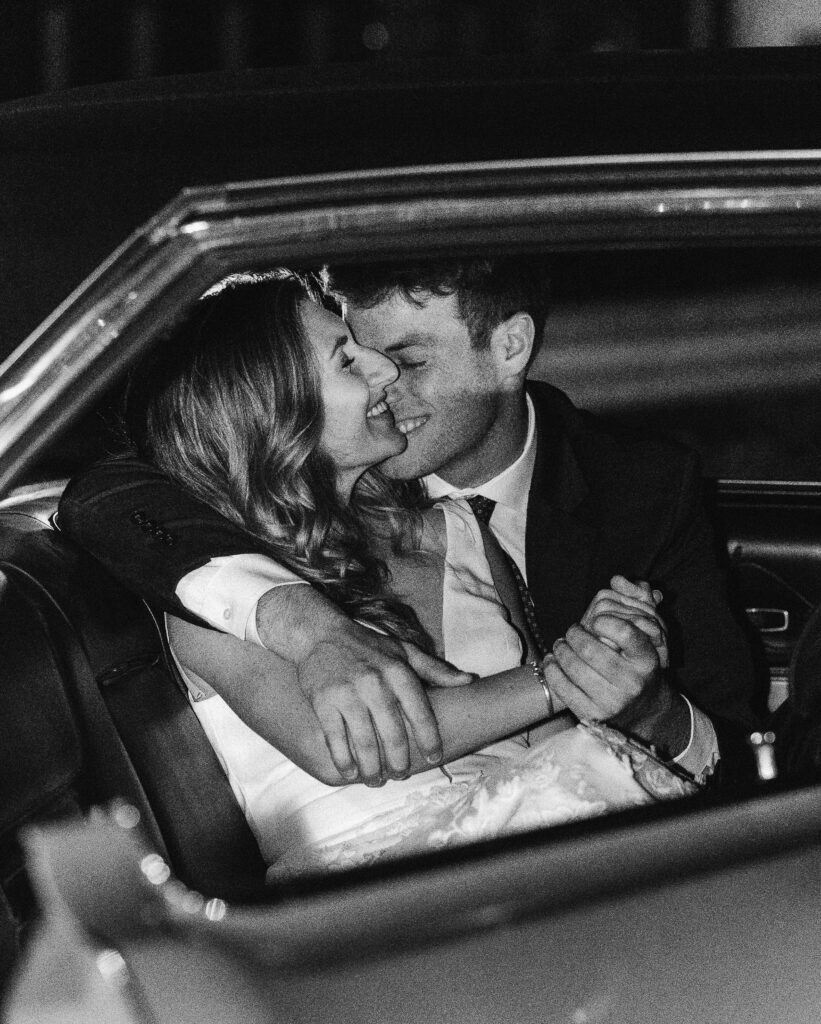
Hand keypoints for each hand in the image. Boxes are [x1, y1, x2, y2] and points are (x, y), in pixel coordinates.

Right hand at [256, 586, 471, 785]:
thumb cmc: (369, 646)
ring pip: (365, 743)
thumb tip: (470, 680)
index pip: (421, 714)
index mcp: (399, 672)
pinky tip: (350, 772)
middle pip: (393, 736)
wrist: (320, 634)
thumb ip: (437, 669)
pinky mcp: (323, 703)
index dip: (430, 740)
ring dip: (372, 769)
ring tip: (376, 780)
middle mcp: (375, 684)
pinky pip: (336, 740)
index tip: (434, 758)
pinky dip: (344, 761)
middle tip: (402, 775)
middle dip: (400, 762)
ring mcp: (347, 694)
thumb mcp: (405, 652)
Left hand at [545, 577, 688, 757]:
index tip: (597, 619)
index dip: (606, 620)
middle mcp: (632, 682)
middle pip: (590, 649)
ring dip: (560, 650)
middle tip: (572, 631)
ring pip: (573, 666)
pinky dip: (552, 670)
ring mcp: (612, 701)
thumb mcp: (649, 641)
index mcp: (647, 661)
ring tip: (560, 644)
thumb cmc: (642, 668)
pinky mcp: (592, 715)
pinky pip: (562, 687)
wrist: (647, 712)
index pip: (626, 633)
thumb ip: (638, 607)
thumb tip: (617, 578)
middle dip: (574, 634)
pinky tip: (552, 661)